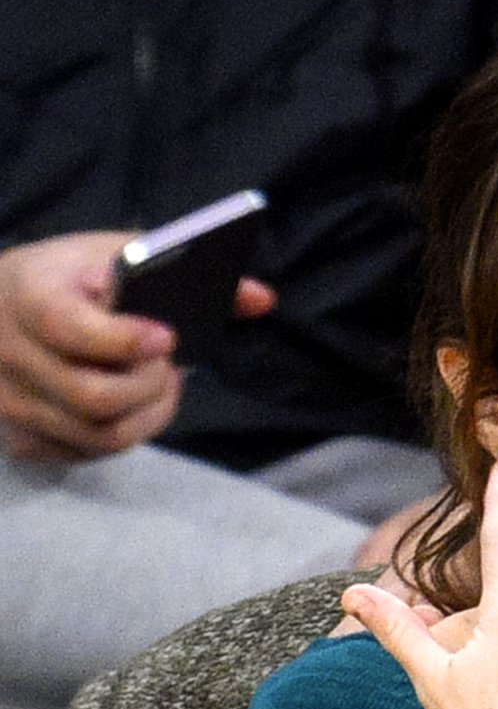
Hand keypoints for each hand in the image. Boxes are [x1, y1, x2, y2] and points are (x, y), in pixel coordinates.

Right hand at [0, 233, 277, 460]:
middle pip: (95, 396)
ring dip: (148, 411)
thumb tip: (262, 299)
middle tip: (165, 361)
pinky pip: (87, 453)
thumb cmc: (66, 279)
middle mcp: (8, 354)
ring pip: (99, 435)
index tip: (165, 336)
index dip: (125, 340)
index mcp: (28, 296)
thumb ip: (186, 273)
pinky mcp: (20, 438)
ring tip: (156, 380)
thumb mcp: (114, 255)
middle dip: (150, 383)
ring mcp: (9, 403)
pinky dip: (124, 433)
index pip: (70, 329)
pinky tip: (131, 403)